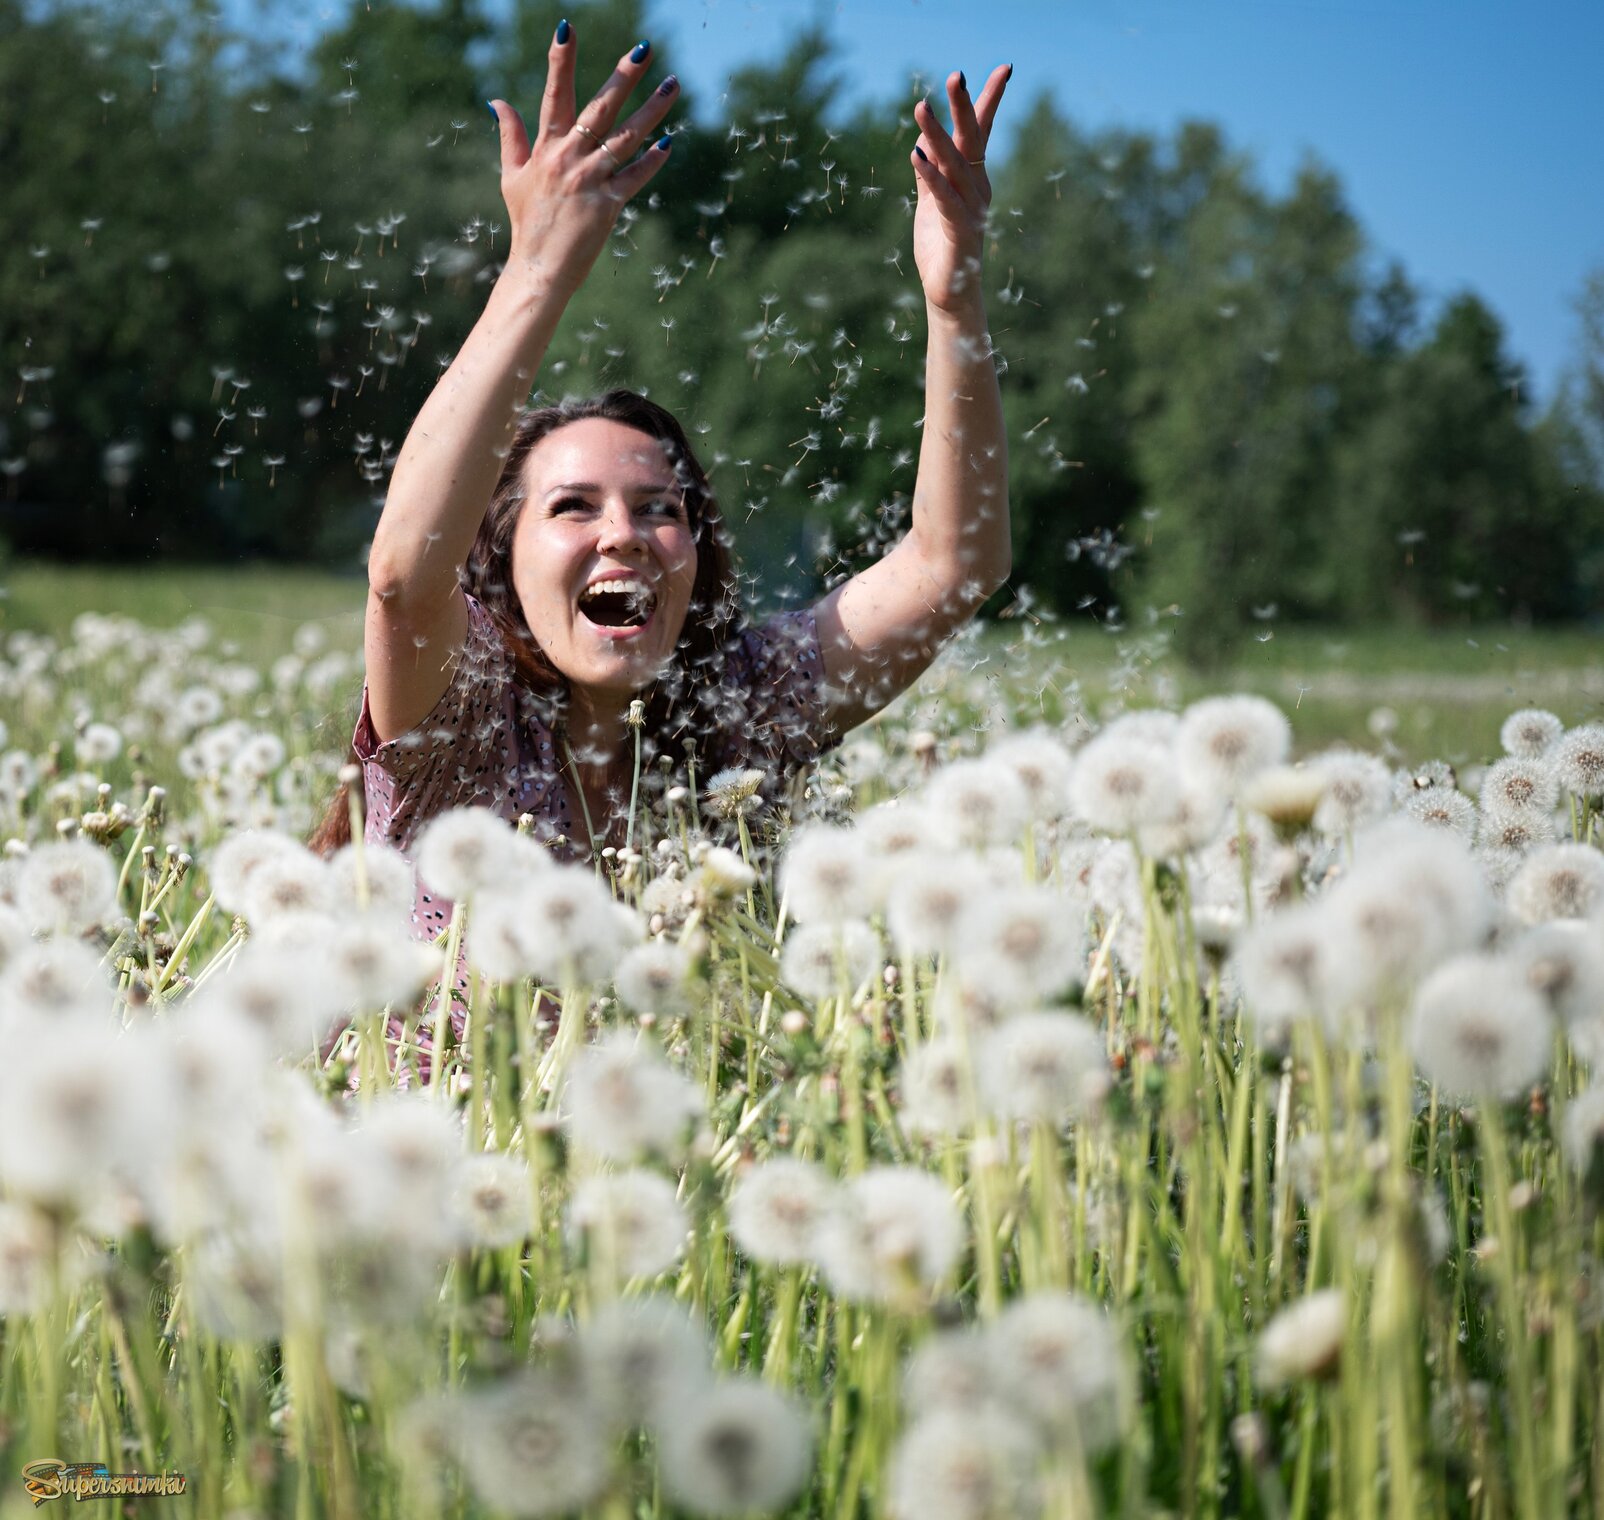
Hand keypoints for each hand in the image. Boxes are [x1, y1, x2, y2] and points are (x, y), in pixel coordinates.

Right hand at [490, 24, 677, 297]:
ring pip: (625, 138)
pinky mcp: (608, 205)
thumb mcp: (512, 177)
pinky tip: (668, 143)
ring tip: (673, 85)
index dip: (561, 62)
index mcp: (546, 148)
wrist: (539, 269)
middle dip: (622, 76)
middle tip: (644, 48)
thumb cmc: (527, 223)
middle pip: (599, 109)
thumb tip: (497, 102)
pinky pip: (634, 177)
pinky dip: (651, 161)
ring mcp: (589, 181)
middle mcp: (568, 159)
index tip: (567, 28)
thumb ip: (511, 137)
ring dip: (652, 111)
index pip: (555, 96)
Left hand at [909, 66, 1009, 316]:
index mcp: (973, 179)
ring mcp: (971, 210)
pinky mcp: (959, 231)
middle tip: (956, 75)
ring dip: (936, 136)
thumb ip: (929, 172)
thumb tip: (923, 140)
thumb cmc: (942, 247)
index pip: (983, 132)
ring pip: (953, 165)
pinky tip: (916, 157)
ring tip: (920, 107)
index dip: (990, 100)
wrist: (950, 294)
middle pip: (972, 140)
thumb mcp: (931, 202)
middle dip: (964, 107)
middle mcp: (978, 189)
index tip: (1004, 68)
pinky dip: (930, 177)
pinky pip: (944, 199)